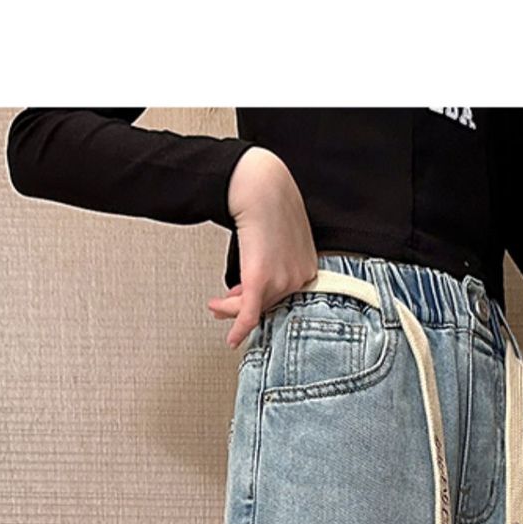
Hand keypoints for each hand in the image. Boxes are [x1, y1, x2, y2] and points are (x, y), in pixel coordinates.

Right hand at [208, 147, 318, 349]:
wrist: (259, 184)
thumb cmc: (268, 200)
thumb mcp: (278, 235)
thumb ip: (273, 258)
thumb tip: (252, 278)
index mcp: (307, 267)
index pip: (283, 296)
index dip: (260, 300)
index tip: (243, 299)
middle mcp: (299, 277)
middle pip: (268, 304)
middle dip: (241, 305)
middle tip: (222, 306)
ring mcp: (282, 280)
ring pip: (255, 308)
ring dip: (230, 309)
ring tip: (215, 304)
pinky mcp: (261, 279)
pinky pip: (249, 314)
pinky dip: (238, 328)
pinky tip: (230, 339)